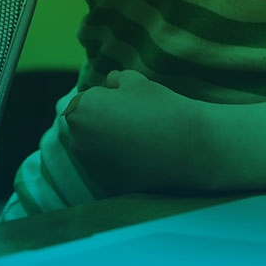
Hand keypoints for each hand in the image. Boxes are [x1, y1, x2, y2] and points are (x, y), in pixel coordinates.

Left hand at [64, 69, 210, 195]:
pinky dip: (119, 164)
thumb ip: (115, 79)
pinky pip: (108, 169)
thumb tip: (110, 82)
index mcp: (79, 110)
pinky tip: (142, 158)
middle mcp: (77, 140)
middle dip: (103, 123)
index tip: (129, 103)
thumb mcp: (136, 81)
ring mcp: (90, 167)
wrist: (189, 146)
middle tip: (135, 121)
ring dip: (110, 145)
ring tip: (141, 140)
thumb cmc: (160, 107)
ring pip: (96, 150)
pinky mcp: (107, 185)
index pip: (86, 101)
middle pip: (86, 127)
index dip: (108, 99)